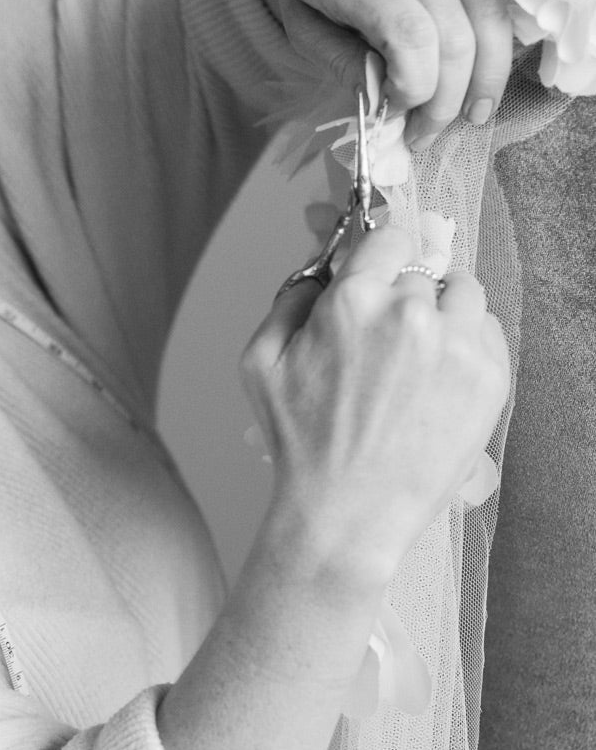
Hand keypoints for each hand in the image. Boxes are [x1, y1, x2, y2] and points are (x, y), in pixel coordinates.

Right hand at [241, 224, 510, 596]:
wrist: (347, 514)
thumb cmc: (302, 446)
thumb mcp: (260, 364)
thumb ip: (290, 299)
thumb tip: (321, 267)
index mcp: (353, 300)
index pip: (389, 235)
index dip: (383, 252)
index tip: (382, 267)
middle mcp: (410, 312)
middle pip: (422, 270)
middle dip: (404, 296)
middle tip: (386, 343)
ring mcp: (456, 344)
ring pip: (464, 294)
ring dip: (445, 312)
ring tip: (420, 357)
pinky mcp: (488, 376)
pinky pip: (488, 332)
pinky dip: (468, 345)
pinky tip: (438, 382)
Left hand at [244, 0, 532, 144]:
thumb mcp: (301, 25)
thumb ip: (341, 63)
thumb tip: (385, 99)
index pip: (409, 37)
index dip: (415, 87)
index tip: (397, 111)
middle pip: (453, 35)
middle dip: (447, 98)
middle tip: (430, 130)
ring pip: (487, 9)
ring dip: (489, 72)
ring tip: (475, 112)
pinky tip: (516, 29)